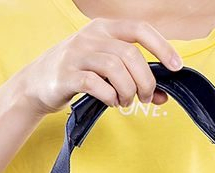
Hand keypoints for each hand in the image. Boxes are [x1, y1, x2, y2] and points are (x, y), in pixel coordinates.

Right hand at [15, 18, 181, 115]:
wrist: (38, 83)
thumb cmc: (79, 74)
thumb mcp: (107, 69)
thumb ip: (134, 78)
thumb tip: (164, 96)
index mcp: (105, 28)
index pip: (140, 29)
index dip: (162, 46)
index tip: (176, 66)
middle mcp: (91, 36)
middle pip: (131, 55)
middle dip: (145, 81)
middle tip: (145, 98)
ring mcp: (78, 54)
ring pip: (115, 69)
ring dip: (128, 91)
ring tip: (126, 102)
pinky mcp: (67, 75)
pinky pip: (96, 85)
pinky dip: (110, 97)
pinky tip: (111, 102)